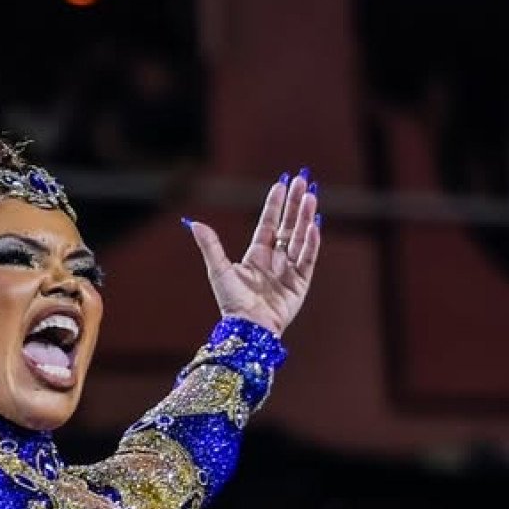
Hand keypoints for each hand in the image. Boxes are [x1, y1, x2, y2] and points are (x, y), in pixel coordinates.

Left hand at [185, 172, 320, 337]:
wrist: (248, 327)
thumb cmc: (231, 302)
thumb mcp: (218, 270)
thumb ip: (210, 246)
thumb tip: (194, 223)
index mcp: (255, 255)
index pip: (268, 223)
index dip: (275, 204)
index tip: (282, 183)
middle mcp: (274, 260)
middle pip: (287, 226)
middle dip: (295, 204)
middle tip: (303, 181)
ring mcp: (288, 271)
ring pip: (300, 238)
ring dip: (305, 217)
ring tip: (311, 197)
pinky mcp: (300, 283)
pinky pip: (308, 259)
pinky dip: (311, 242)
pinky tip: (314, 225)